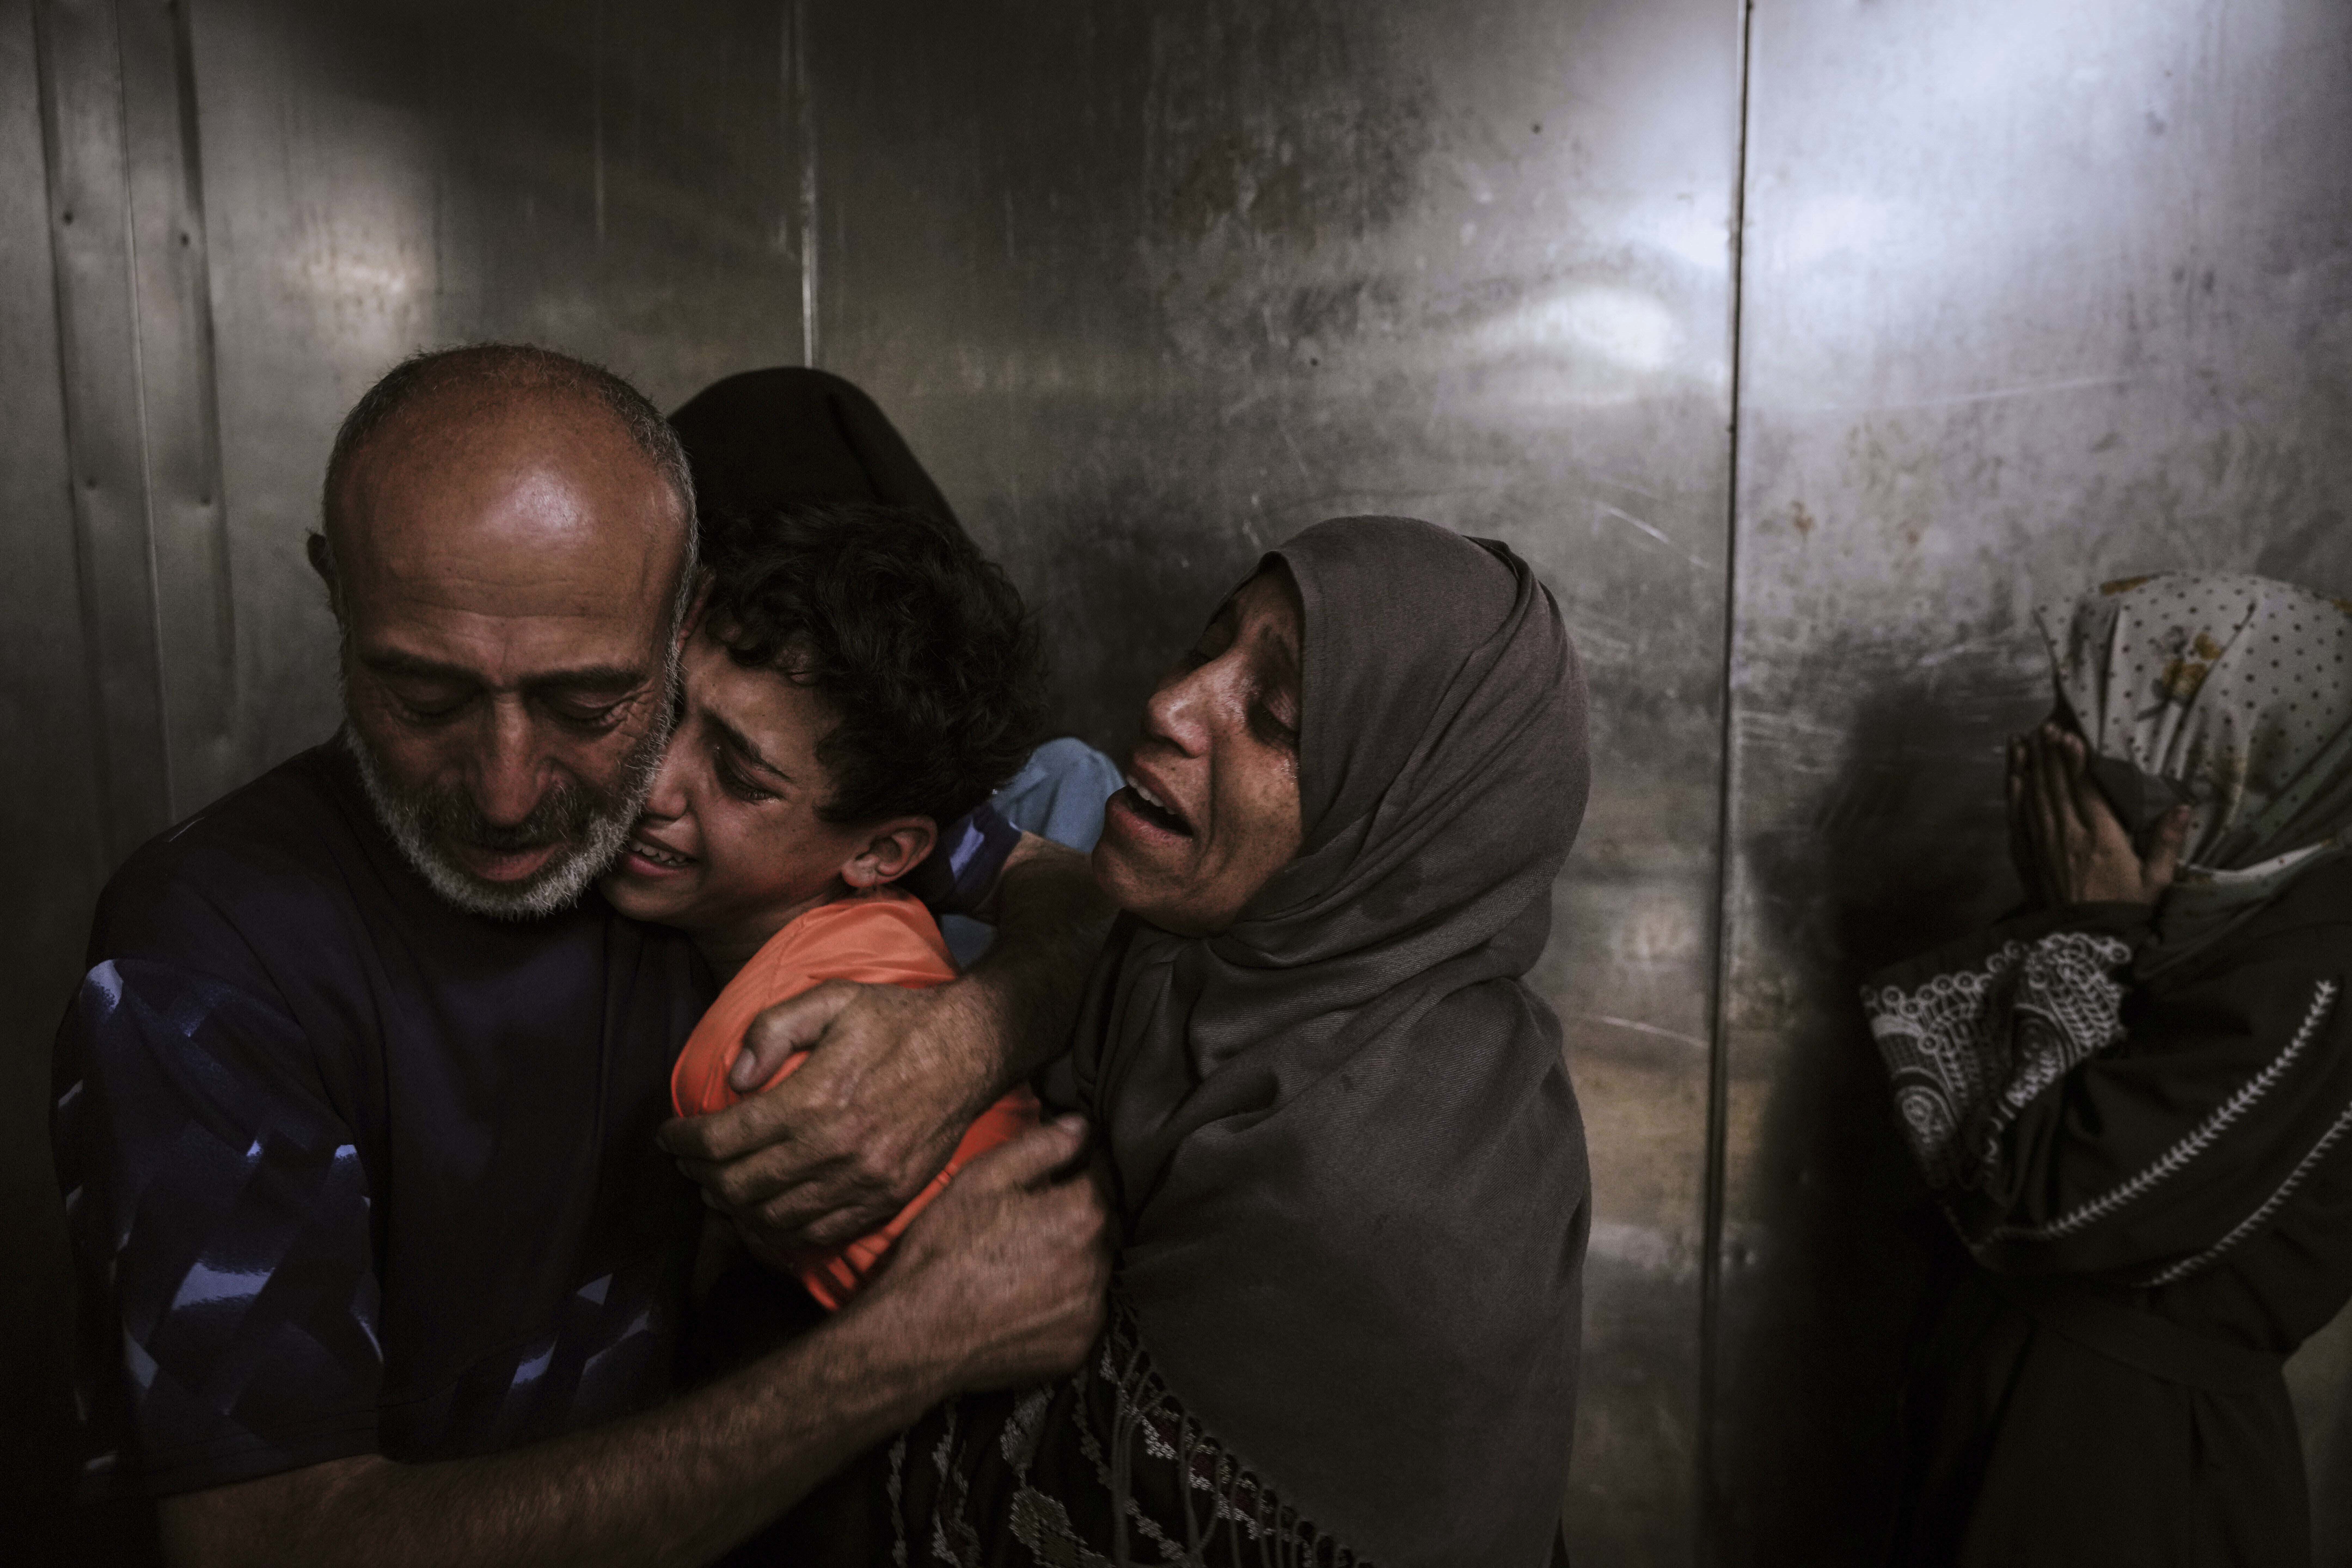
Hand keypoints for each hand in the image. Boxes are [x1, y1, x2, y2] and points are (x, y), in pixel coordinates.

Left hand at [657, 978, 1007, 1263]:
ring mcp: (864, 1181)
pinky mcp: (885, 1199)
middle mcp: (836, 1148)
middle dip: (701, 1176)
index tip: (669, 1135)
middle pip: (740, 1186)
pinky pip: (817, 1234)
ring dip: (733, 1209)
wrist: (973, 1048)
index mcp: (816, 1098)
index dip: (684, 1141)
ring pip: (772, 1219)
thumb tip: (734, 1077)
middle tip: (689, 1161)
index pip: (724, 1139)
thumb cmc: (898, 1020)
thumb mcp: (834, 999)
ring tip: (719, 1187)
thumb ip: (775, 1029)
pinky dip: (779, 1233)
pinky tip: (763, 1215)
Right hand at [854, 1115, 1112, 1391]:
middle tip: (1028, 1225)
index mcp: (1081, 1214)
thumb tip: (1081, 1126)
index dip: (1076, 1171)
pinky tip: (1025, 1299)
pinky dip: (1063, 1303)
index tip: (1052, 1179)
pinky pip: (1082, 1312)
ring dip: (1072, 1260)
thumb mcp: (982, 1179)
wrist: (916, 1335)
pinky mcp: (1077, 1346)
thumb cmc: (944, 1251)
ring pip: (1094, 1269)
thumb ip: (1041, 1146)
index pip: (1102, 1175)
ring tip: (1023, 1263)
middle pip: (1102, 1224)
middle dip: (1075, 1217)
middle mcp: (1097, 1262)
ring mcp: (1089, 1309)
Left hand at [2007, 722, 2189, 906]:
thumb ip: (2168, 843)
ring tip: (2026, 738)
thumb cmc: (2124, 911)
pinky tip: (2012, 774)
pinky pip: (2016, 820)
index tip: (2071, 735)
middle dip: (2050, 755)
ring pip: (2033, 798)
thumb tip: (2182, 807)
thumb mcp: (2156, 882)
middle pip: (2056, 788)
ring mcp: (2042, 848)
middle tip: (2046, 725)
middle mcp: (2068, 839)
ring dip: (2029, 766)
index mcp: (2102, 842)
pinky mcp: (2026, 858)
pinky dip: (2013, 794)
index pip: (2086, 792)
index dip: (2077, 762)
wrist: (2083, 945)